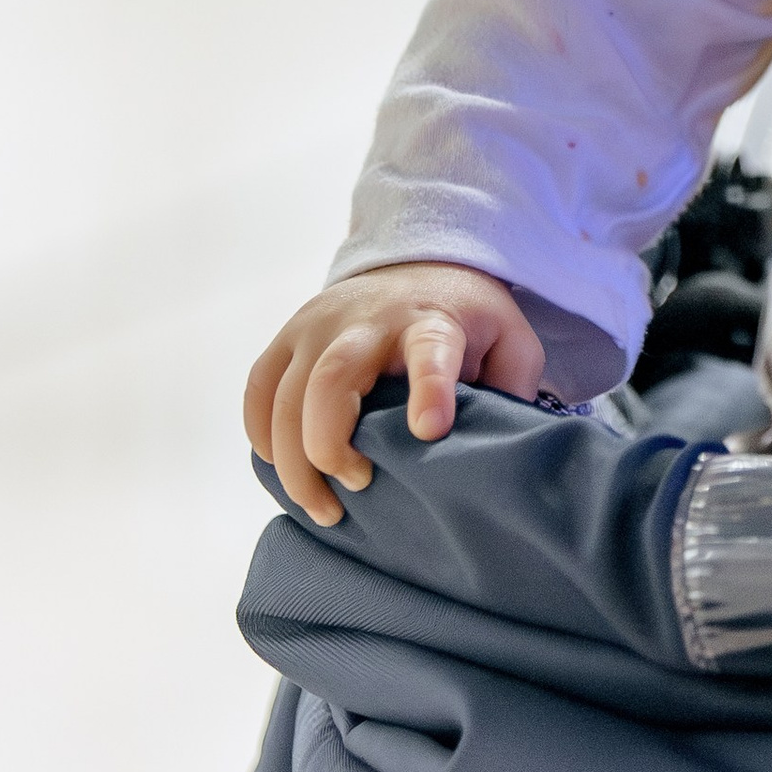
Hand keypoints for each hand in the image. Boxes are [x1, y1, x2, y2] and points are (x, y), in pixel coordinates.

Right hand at [244, 263, 547, 524]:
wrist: (418, 263)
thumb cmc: (466, 320)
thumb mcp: (510, 341)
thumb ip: (513, 388)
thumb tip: (499, 450)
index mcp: (432, 322)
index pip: (431, 351)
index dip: (430, 389)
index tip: (430, 430)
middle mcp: (367, 320)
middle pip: (332, 379)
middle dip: (330, 443)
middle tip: (356, 485)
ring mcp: (318, 326)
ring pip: (284, 395)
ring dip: (295, 461)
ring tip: (324, 508)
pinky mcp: (288, 337)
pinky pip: (258, 391)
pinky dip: (262, 436)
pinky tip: (284, 468)